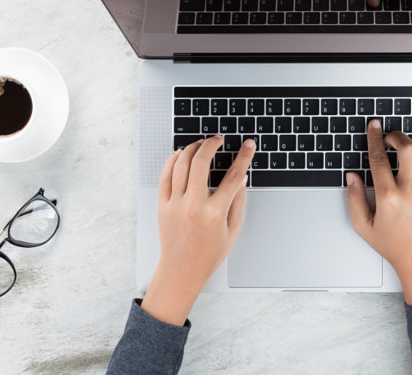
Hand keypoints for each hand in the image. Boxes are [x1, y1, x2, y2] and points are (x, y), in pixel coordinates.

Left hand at [141, 136, 255, 324]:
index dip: (243, 157)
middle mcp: (193, 206)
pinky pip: (165, 176)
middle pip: (201, 162)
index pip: (233, 176)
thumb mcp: (232, 231)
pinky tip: (180, 155)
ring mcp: (175, 204)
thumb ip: (237, 202)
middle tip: (218, 139)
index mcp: (214, 213)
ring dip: (192, 148)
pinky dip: (172, 161)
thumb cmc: (208, 255)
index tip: (248, 146)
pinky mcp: (163, 205)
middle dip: (212, 144)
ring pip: (181, 164)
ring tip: (201, 144)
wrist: (181, 270)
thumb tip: (241, 178)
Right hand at [345, 120, 411, 305]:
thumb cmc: (394, 246)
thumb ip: (354, 200)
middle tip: (390, 136)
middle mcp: (411, 192)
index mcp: (389, 198)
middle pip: (407, 148)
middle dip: (396, 135)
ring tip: (408, 144)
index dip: (374, 138)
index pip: (379, 159)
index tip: (373, 127)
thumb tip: (352, 177)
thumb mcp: (363, 227)